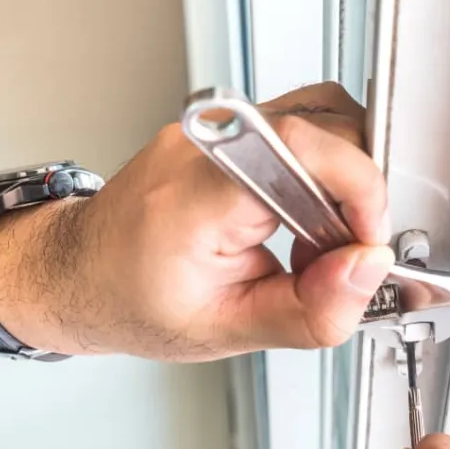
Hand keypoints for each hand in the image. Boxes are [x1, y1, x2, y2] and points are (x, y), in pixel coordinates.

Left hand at [0, 82, 392, 360]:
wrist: (82, 275)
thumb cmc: (133, 301)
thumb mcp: (226, 331)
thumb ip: (309, 310)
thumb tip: (367, 271)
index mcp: (195, 195)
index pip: (302, 146)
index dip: (357, 188)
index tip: (365, 241)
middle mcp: (204, 145)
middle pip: (324, 125)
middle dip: (355, 191)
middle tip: (338, 250)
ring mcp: (215, 130)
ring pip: (319, 117)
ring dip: (342, 176)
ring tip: (318, 235)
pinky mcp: (228, 131)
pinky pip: (299, 128)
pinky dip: (320, 171)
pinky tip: (301, 217)